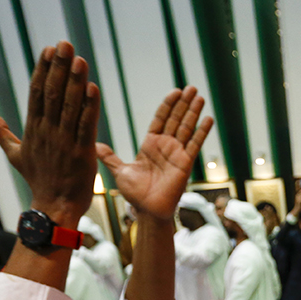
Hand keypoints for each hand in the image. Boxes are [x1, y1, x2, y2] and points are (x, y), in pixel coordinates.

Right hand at [0, 42, 100, 227]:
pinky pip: (85, 126)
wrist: (53, 207)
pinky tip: (92, 88)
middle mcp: (47, 132)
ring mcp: (64, 142)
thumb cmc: (38, 180)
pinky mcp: (81, 153)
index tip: (47, 50)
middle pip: (52, 93)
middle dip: (58, 67)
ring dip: (75, 81)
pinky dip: (89, 107)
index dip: (42, 70)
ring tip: (79, 59)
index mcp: (33, 129)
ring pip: (69, 106)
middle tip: (64, 44)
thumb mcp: (15, 154)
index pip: (36, 93)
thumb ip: (0, 131)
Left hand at [97, 88, 211, 221]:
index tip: (175, 92)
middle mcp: (165, 146)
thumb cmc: (135, 194)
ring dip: (194, 112)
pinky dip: (201, 132)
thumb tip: (93, 144)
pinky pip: (194, 145)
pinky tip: (208, 119)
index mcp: (150, 145)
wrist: (148, 211)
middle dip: (184, 103)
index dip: (168, 105)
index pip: (161, 119)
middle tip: (191, 88)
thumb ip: (109, 156)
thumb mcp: (120, 171)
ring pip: (186, 128)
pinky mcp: (185, 164)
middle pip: (176, 119)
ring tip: (200, 96)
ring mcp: (177, 154)